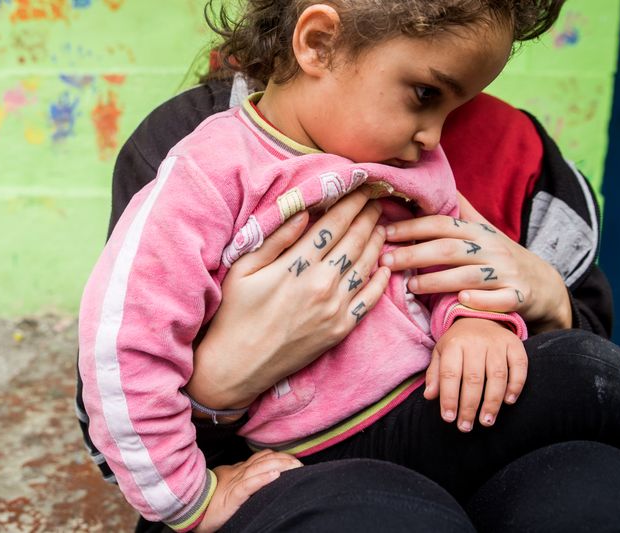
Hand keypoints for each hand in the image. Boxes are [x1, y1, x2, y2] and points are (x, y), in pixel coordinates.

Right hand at [186, 188, 390, 411]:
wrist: (237, 367)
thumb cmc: (234, 314)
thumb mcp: (243, 270)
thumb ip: (275, 239)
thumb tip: (303, 211)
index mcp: (296, 266)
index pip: (332, 224)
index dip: (350, 203)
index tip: (360, 187)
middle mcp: (321, 284)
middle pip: (355, 240)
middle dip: (368, 216)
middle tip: (377, 199)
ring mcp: (334, 309)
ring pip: (366, 266)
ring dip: (377, 242)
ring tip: (382, 225)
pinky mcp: (340, 330)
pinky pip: (369, 300)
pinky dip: (380, 281)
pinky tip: (385, 266)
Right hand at [195, 449, 302, 532]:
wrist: (192, 510)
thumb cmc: (211, 499)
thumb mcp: (230, 484)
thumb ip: (245, 478)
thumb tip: (262, 475)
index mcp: (239, 470)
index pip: (262, 457)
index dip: (280, 456)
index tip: (294, 460)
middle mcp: (239, 473)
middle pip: (265, 460)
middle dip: (285, 460)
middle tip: (301, 464)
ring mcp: (235, 483)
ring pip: (260, 469)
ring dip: (280, 466)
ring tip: (295, 467)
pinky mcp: (232, 496)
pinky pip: (248, 485)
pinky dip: (263, 479)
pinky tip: (275, 476)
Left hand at [380, 193, 570, 332]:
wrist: (544, 284)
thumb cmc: (501, 255)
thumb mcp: (483, 230)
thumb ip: (459, 211)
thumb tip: (434, 184)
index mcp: (478, 232)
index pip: (441, 225)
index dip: (412, 227)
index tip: (386, 233)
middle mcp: (492, 249)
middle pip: (449, 249)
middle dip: (415, 254)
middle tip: (385, 261)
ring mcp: (506, 273)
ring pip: (469, 276)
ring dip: (438, 280)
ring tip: (411, 285)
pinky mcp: (518, 297)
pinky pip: (500, 300)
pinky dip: (481, 300)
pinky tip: (462, 299)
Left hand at [426, 318, 527, 431]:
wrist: (481, 316)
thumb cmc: (458, 342)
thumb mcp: (441, 353)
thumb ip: (435, 374)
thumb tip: (429, 396)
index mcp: (454, 344)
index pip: (450, 374)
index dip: (449, 398)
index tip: (448, 418)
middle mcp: (476, 343)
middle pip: (473, 379)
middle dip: (469, 406)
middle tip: (466, 427)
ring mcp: (497, 343)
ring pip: (497, 376)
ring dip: (492, 402)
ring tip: (486, 421)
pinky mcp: (515, 344)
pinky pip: (519, 367)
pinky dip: (515, 386)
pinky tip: (508, 402)